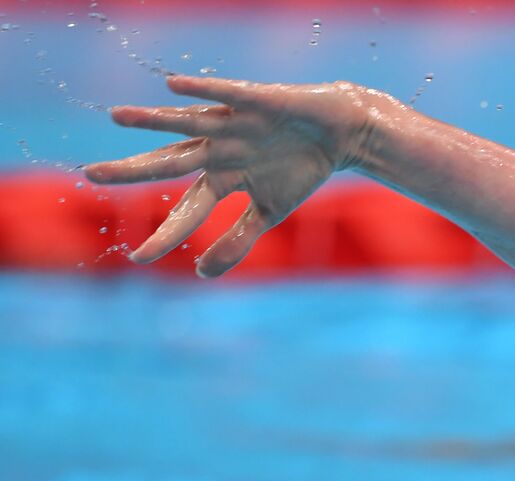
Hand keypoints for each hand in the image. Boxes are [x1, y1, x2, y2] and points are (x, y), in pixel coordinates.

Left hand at [85, 75, 388, 276]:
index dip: (165, 235)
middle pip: (170, 164)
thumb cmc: (300, 170)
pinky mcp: (255, 102)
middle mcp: (217, 151)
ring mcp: (233, 125)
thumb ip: (236, 241)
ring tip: (117, 117)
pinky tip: (173, 86)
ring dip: (153, 121)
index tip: (139, 259)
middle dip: (133, 171)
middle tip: (91, 176)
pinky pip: (225, 95)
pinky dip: (201, 90)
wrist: (338, 134)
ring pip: (187, 125)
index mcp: (220, 178)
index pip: (186, 211)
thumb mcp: (269, 213)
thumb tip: (200, 275)